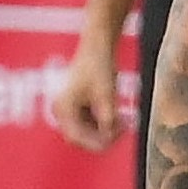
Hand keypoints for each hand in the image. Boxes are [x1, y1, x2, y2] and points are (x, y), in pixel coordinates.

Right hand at [53, 39, 123, 153]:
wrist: (98, 46)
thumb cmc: (98, 66)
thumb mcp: (106, 95)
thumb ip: (107, 119)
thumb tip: (109, 137)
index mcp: (63, 109)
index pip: (75, 137)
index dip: (96, 142)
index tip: (115, 138)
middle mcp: (63, 111)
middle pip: (81, 137)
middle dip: (103, 135)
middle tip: (123, 128)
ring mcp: (70, 109)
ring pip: (88, 131)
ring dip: (106, 129)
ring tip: (124, 119)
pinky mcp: (79, 106)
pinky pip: (92, 123)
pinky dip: (105, 122)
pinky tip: (119, 115)